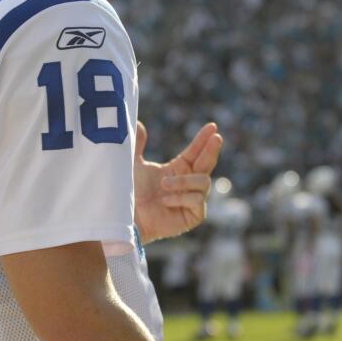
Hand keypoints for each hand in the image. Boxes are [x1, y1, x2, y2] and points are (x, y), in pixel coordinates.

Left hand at [134, 121, 223, 244]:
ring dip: (184, 181)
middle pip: (207, 163)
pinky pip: (197, 200)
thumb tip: (138, 123)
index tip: (212, 126)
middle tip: (216, 138)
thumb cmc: (129, 194)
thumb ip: (137, 144)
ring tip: (163, 184)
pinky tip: (165, 201)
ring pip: (203, 182)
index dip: (203, 140)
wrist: (125, 218)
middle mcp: (188, 184)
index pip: (195, 152)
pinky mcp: (193, 216)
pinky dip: (181, 197)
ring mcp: (193, 200)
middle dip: (212, 150)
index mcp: (178, 170)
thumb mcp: (133, 165)